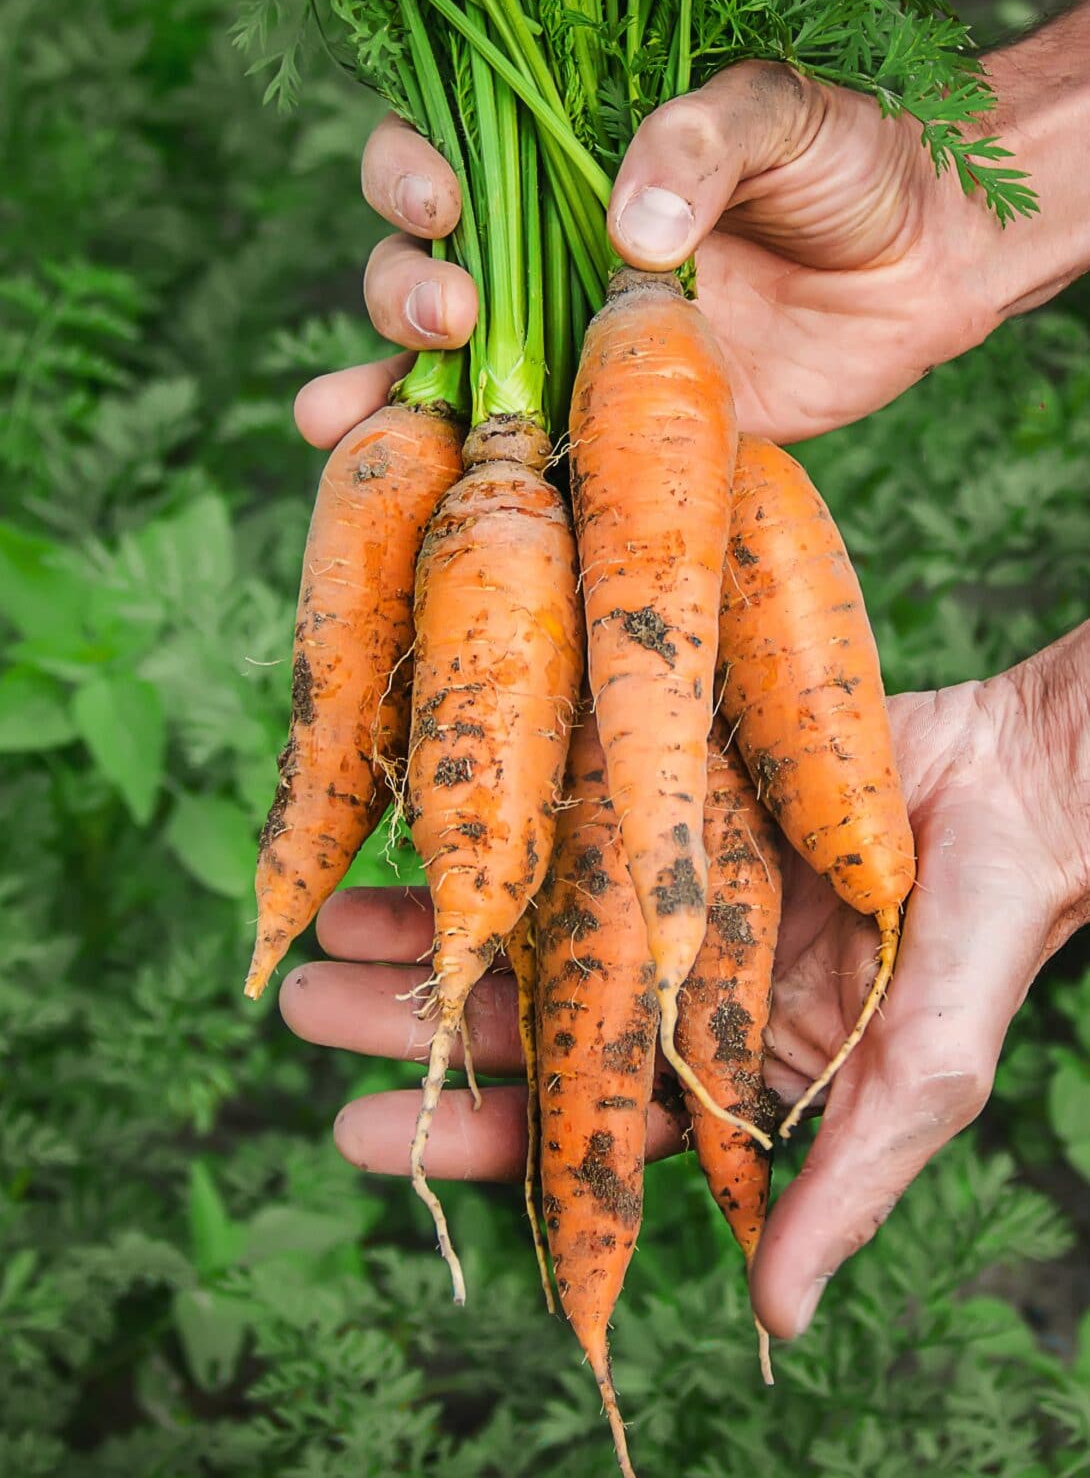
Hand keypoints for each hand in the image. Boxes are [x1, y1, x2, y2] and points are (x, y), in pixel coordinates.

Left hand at [280, 626, 1089, 1338]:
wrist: (1023, 786)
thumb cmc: (983, 939)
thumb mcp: (918, 1078)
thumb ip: (839, 1189)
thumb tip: (775, 1322)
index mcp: (725, 1068)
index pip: (579, 1122)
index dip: (475, 1135)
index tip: (363, 1139)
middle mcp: (681, 985)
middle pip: (531, 1019)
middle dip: (421, 1022)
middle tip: (308, 1014)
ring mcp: (671, 891)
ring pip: (529, 922)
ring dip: (436, 926)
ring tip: (330, 935)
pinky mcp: (672, 803)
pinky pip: (567, 819)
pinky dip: (501, 828)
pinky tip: (423, 829)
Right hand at [294, 60, 1014, 451]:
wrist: (926, 263)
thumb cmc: (852, 159)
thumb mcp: (782, 111)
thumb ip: (702, 140)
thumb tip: (628, 225)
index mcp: (560, 164)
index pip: (443, 158)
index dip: (410, 178)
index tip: (444, 204)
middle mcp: (543, 259)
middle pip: (416, 273)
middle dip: (405, 296)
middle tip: (457, 318)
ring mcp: (569, 349)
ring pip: (441, 377)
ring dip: (376, 396)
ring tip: (341, 419)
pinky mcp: (610, 425)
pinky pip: (522, 455)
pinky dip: (456, 479)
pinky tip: (390, 487)